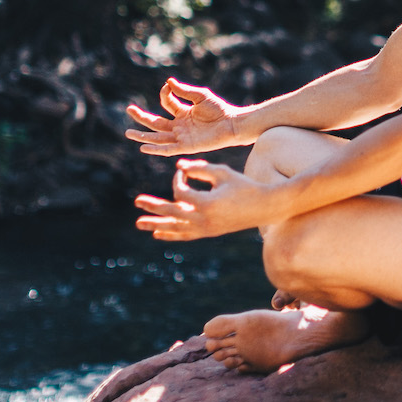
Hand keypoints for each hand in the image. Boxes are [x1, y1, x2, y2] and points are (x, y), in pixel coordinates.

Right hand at [125, 78, 247, 154]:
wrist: (232, 124)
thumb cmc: (219, 109)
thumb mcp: (201, 96)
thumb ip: (184, 91)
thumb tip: (168, 82)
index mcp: (183, 112)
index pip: (167, 103)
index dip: (165, 94)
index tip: (167, 87)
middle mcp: (180, 125)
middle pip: (156, 122)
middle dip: (142, 116)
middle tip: (128, 109)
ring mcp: (182, 136)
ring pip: (158, 137)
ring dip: (143, 135)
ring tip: (128, 133)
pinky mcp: (186, 146)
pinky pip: (168, 149)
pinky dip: (156, 149)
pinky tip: (143, 147)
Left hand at [134, 158, 273, 240]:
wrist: (264, 207)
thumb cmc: (244, 186)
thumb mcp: (222, 173)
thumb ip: (199, 168)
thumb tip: (179, 166)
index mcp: (207, 203)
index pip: (181, 192)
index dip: (178, 180)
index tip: (182, 172)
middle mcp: (203, 219)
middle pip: (172, 213)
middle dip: (154, 206)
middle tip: (137, 201)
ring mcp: (205, 229)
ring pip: (175, 228)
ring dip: (156, 224)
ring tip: (139, 223)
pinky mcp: (208, 232)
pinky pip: (185, 235)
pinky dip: (171, 234)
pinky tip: (158, 233)